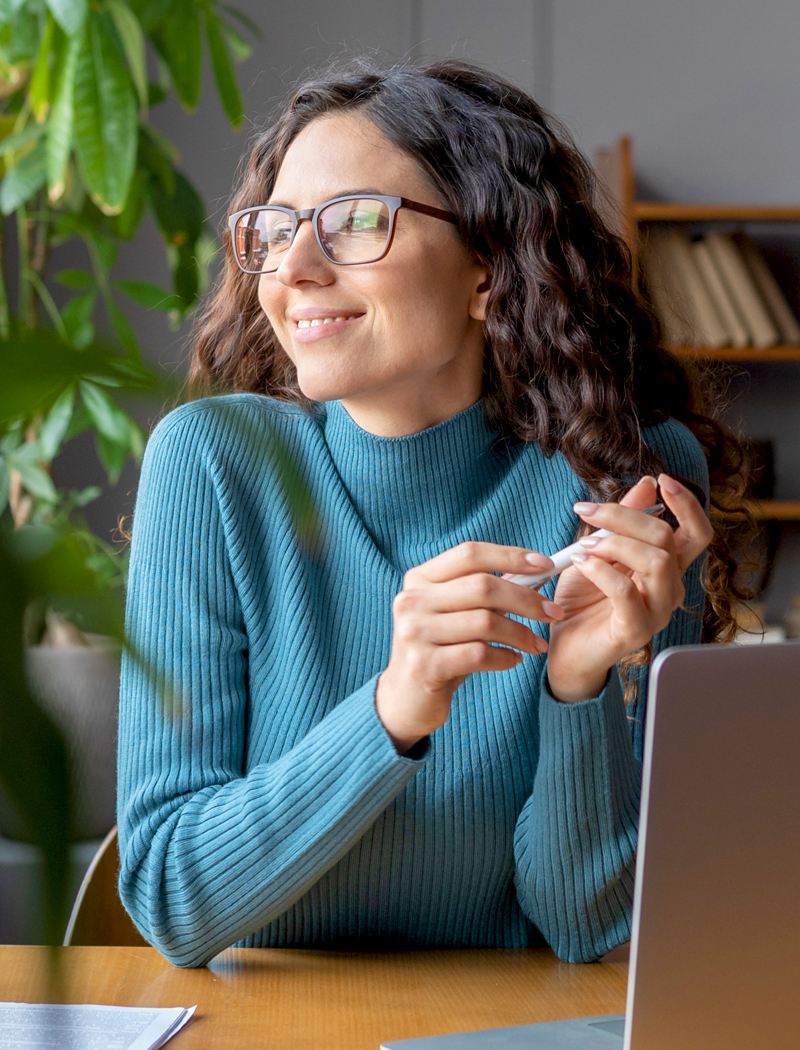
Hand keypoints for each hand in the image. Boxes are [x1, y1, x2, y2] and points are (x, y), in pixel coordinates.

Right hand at [376, 542, 564, 753]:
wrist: (405, 699)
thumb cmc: (441, 650)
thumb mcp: (456, 615)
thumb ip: (485, 593)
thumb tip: (536, 573)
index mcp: (419, 579)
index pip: (470, 553)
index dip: (510, 556)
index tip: (545, 565)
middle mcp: (412, 600)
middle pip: (483, 586)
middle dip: (526, 600)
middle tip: (553, 613)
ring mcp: (414, 632)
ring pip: (485, 622)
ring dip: (521, 633)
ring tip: (536, 645)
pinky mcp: (424, 665)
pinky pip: (479, 654)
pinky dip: (505, 657)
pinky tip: (513, 660)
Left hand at [546, 474, 712, 703]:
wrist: (565, 646)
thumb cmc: (583, 599)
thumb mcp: (598, 550)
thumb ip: (622, 521)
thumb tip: (646, 485)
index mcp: (667, 568)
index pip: (696, 533)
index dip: (687, 504)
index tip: (662, 480)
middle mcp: (669, 589)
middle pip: (666, 538)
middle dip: (625, 516)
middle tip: (588, 511)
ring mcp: (656, 612)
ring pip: (656, 562)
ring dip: (615, 544)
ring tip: (584, 545)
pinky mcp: (635, 631)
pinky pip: (626, 592)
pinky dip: (600, 570)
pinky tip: (580, 563)